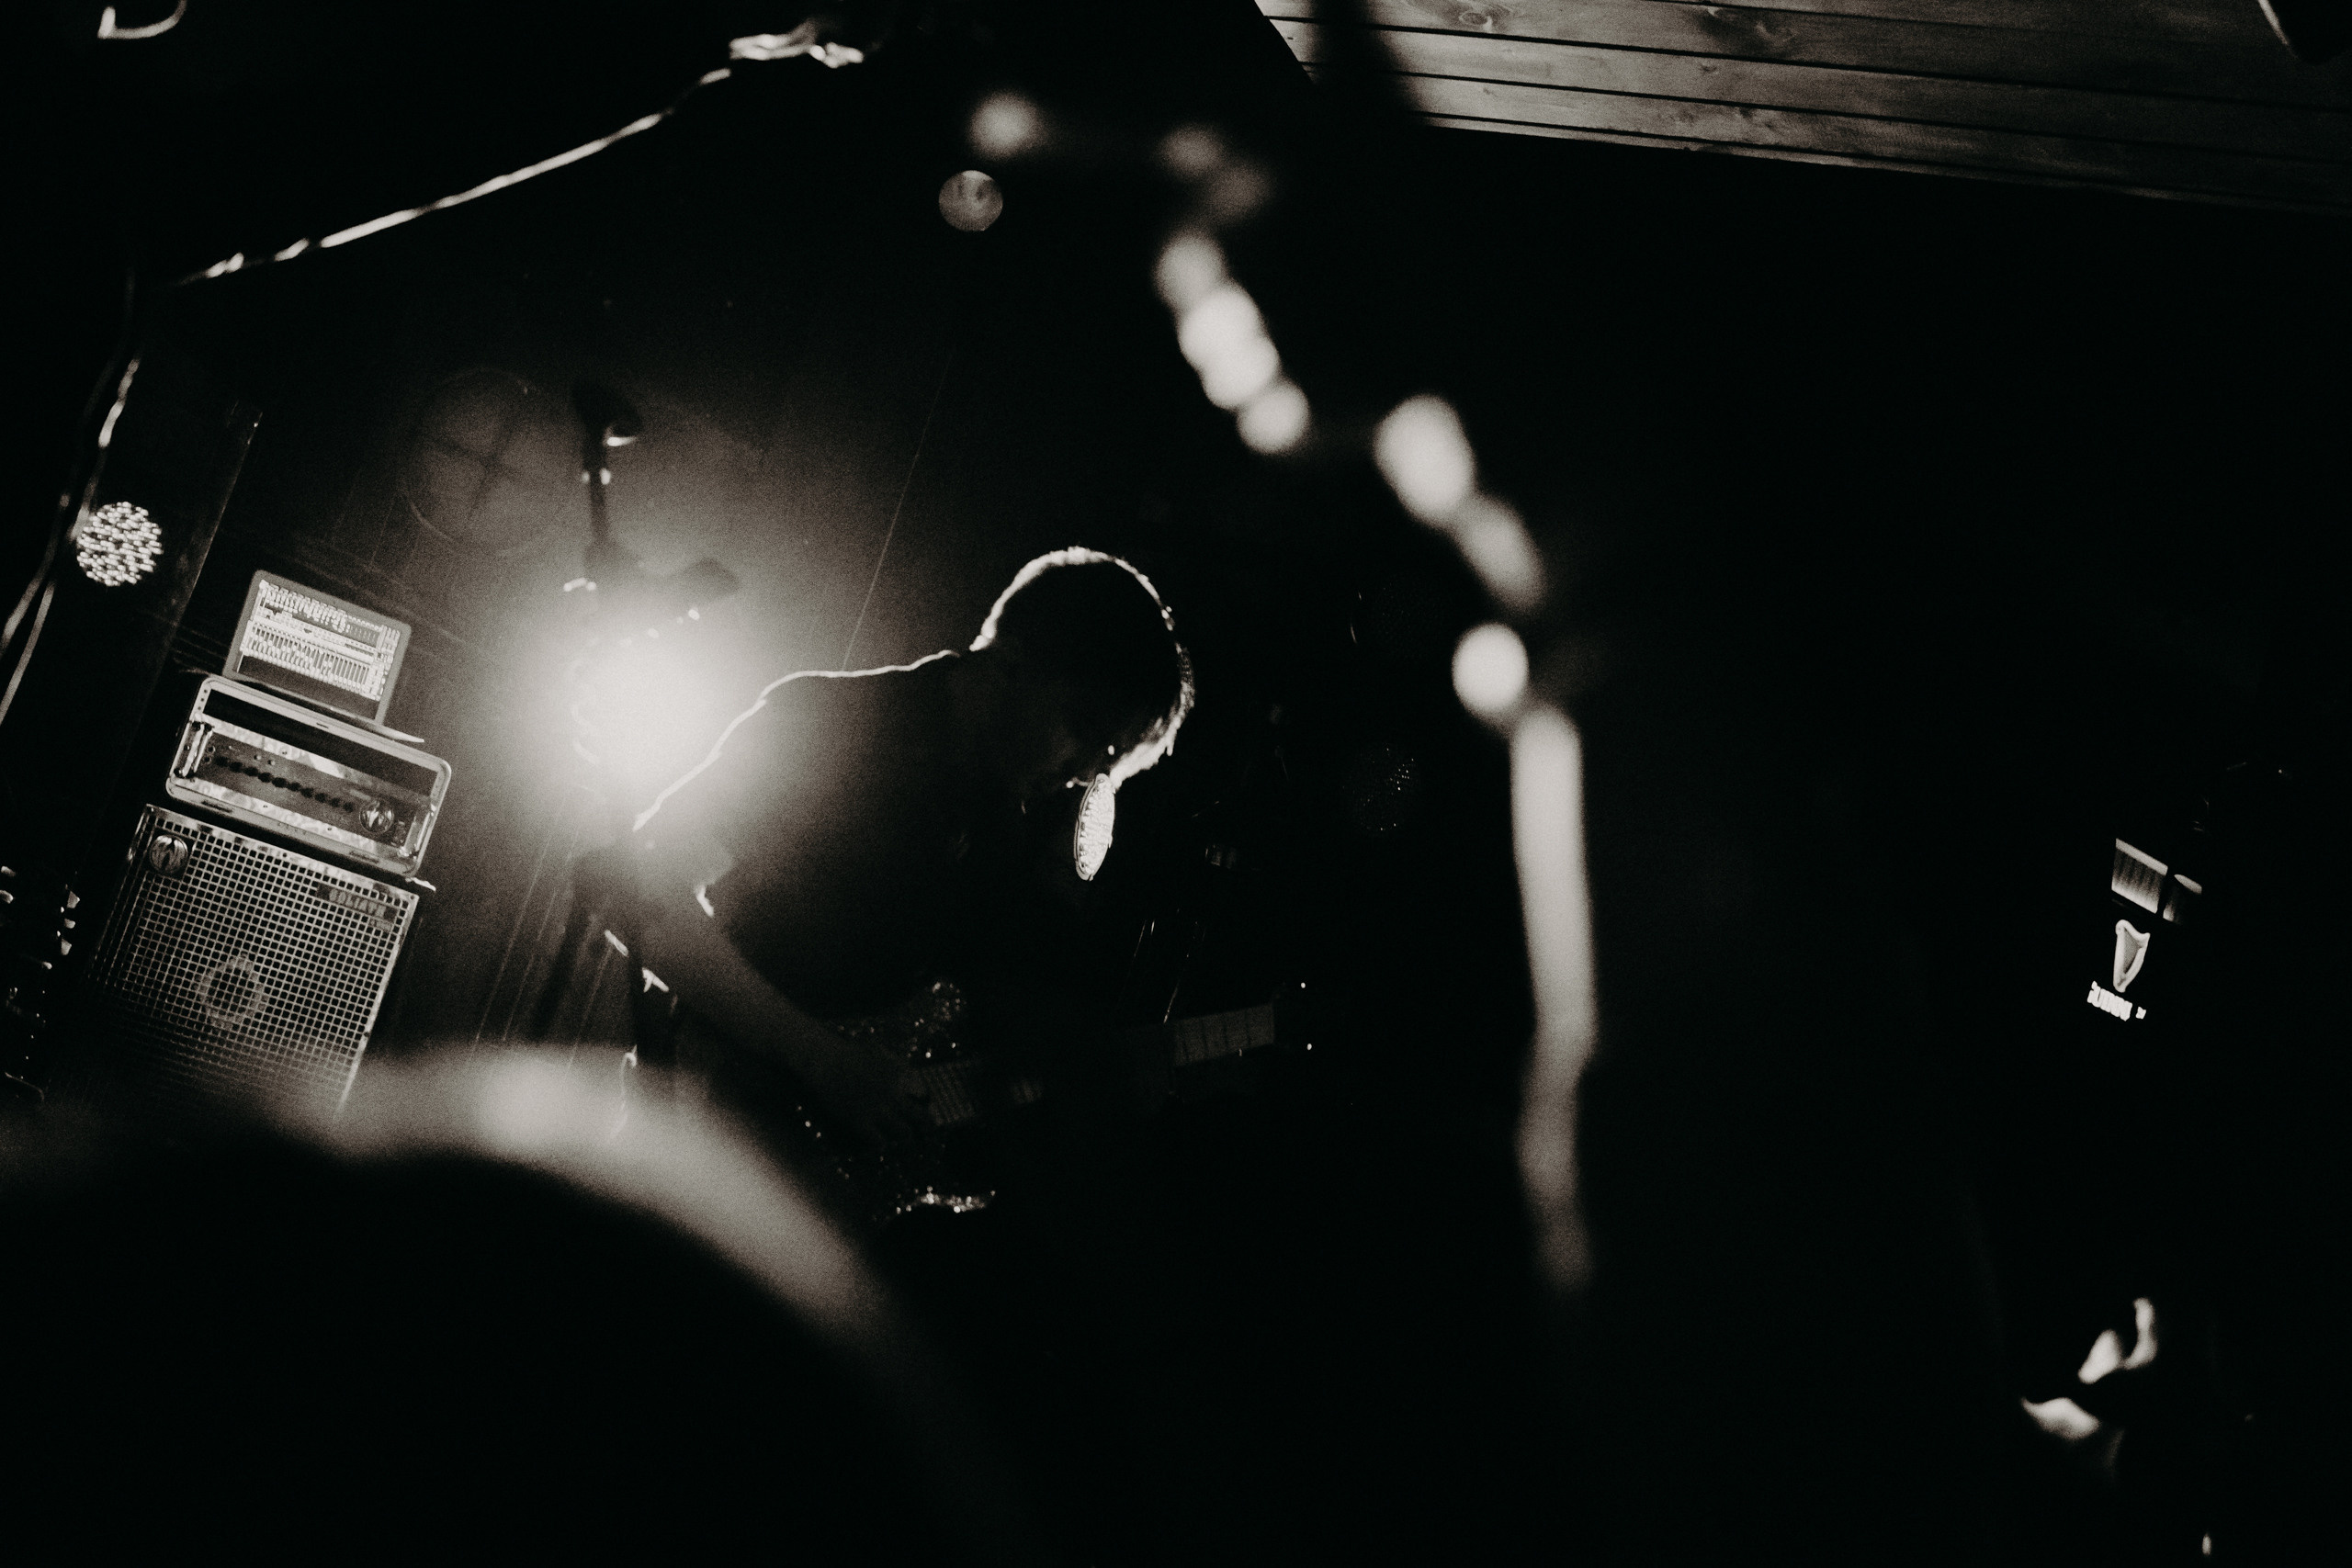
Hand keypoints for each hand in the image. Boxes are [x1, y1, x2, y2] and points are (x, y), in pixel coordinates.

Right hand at [805, 1037, 928, 1149]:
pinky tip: (880, 1142)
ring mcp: (877, 1109)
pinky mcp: (860, 1121)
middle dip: (926, 1126)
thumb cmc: (850, 1053)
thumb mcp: (881, 1051)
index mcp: (900, 1075)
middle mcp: (893, 1094)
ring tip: (904, 1138)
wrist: (824, 1061)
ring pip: (904, 1133)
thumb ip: (899, 1064)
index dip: (924, 1102)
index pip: (924, 1094)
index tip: (923, 1106)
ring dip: (904, 1136)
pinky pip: (879, 1141)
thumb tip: (912, 1076)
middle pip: (920, 1118)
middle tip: (926, 1132)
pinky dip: (881, 1143)